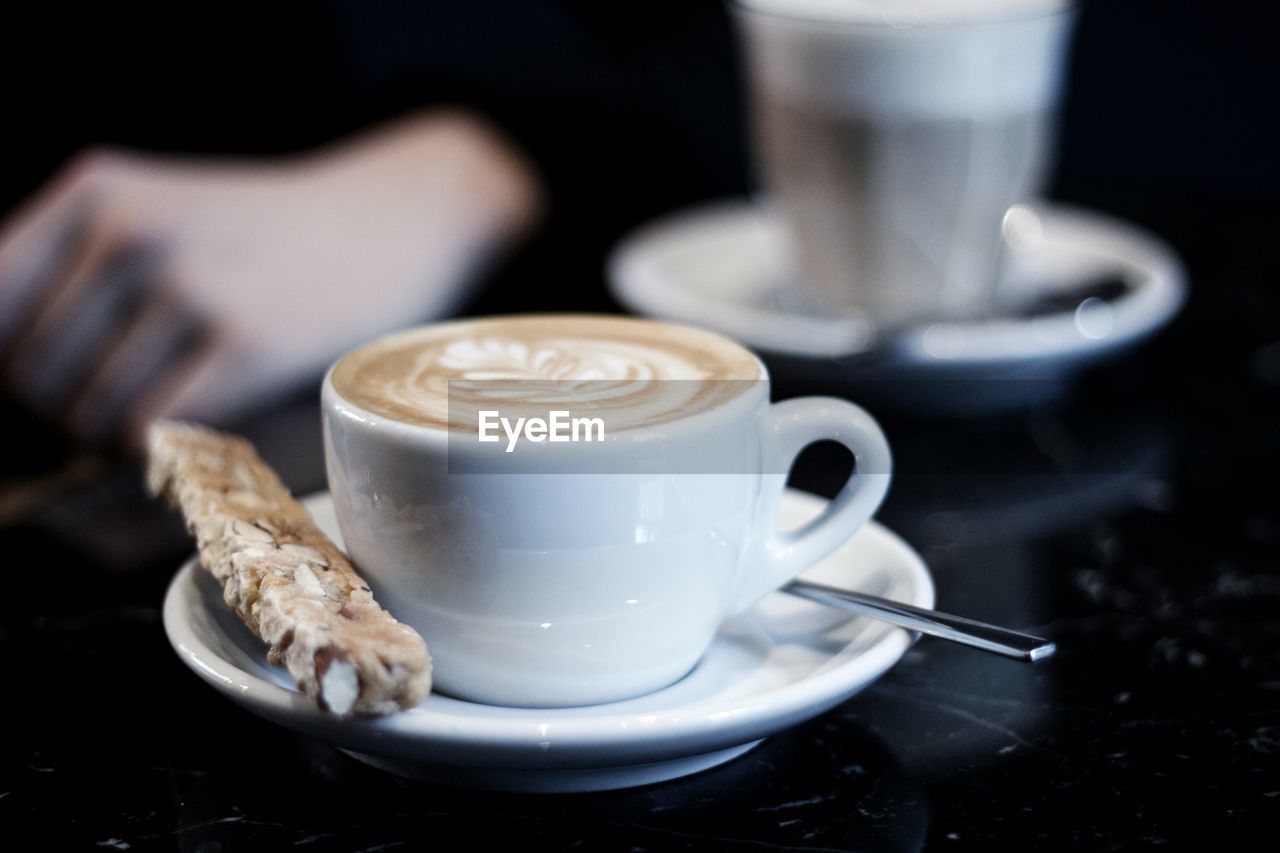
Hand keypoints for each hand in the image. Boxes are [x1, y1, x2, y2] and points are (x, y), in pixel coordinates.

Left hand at [0, 111, 539, 445]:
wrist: (388, 220)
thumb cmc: (263, 233)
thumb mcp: (156, 208)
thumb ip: (69, 268)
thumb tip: (6, 378)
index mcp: (96, 190)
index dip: (1, 364)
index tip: (34, 385)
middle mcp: (131, 231)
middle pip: (26, 372)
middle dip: (53, 410)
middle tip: (104, 405)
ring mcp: (191, 288)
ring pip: (84, 412)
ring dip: (104, 435)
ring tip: (149, 412)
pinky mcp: (247, 344)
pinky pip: (147, 430)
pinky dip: (150, 446)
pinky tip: (183, 421)